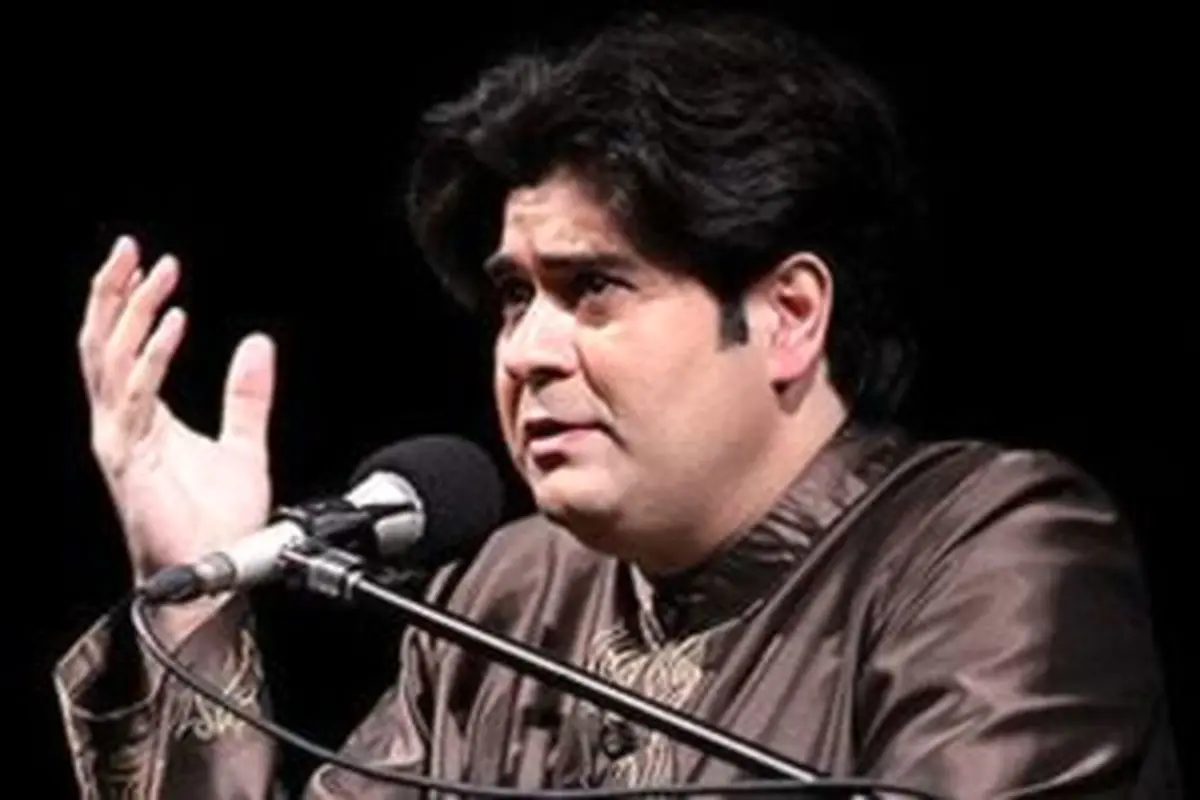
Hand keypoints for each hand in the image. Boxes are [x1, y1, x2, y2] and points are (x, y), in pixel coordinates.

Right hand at [78, 235, 275, 596]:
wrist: (220, 572)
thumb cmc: (221, 520)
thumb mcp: (244, 443)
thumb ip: (247, 395)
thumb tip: (258, 343)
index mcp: (142, 417)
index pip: (124, 346)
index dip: (130, 302)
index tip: (148, 260)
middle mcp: (123, 423)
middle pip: (104, 344)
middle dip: (114, 292)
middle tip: (131, 247)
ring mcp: (122, 441)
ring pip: (113, 362)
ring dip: (132, 313)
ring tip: (155, 272)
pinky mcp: (131, 460)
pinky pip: (139, 398)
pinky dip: (155, 358)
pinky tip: (173, 324)